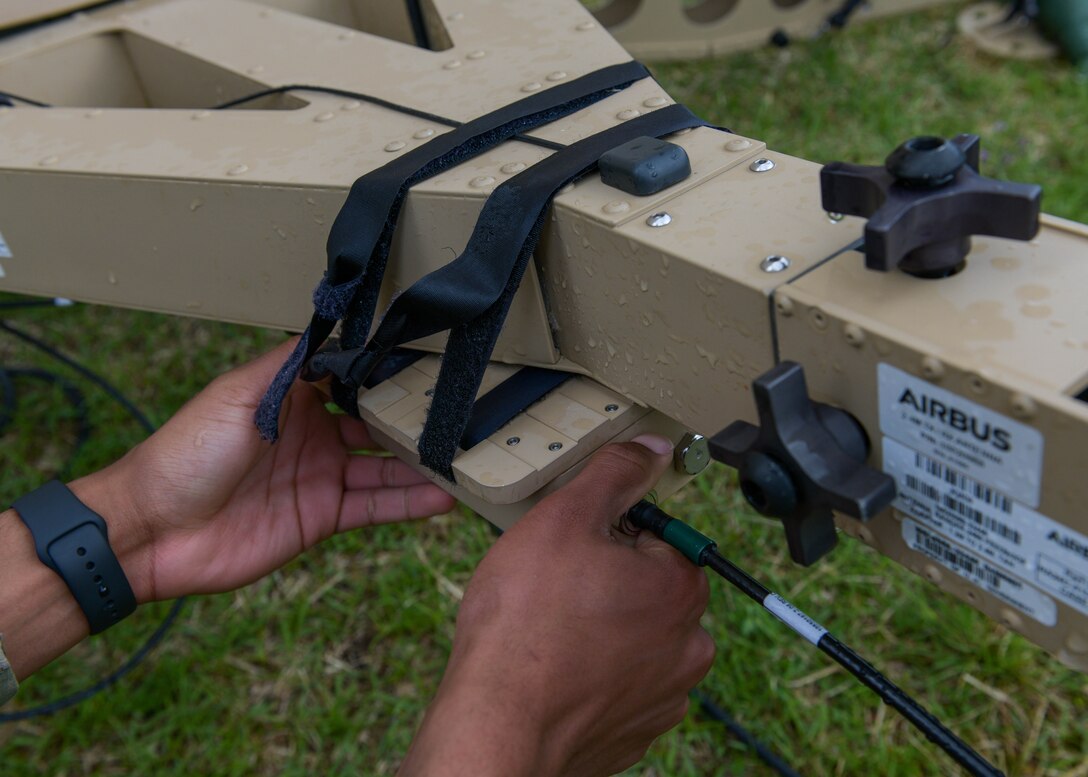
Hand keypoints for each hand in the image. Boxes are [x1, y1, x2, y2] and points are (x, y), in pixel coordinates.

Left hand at [87, 338, 454, 601]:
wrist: (155, 530)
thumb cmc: (185, 453)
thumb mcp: (238, 393)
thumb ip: (290, 365)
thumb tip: (334, 331)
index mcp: (290, 397)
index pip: (349, 379)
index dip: (384, 372)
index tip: (426, 361)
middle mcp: (312, 433)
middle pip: (375, 423)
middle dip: (412, 418)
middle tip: (460, 410)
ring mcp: (320, 477)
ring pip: (384, 466)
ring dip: (421, 464)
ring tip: (464, 455)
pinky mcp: (322, 517)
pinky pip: (375, 506)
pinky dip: (409, 502)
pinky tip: (443, 496)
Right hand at [400, 436, 713, 776]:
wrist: (498, 724)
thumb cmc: (525, 623)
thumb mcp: (565, 518)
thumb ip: (615, 474)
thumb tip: (651, 450)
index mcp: (681, 589)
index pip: (657, 535)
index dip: (607, 532)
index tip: (569, 548)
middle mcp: (689, 647)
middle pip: (647, 588)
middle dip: (605, 582)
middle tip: (551, 590)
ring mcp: (663, 698)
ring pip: (631, 639)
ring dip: (598, 630)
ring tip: (546, 632)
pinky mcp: (633, 732)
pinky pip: (616, 686)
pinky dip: (589, 675)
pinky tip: (551, 671)